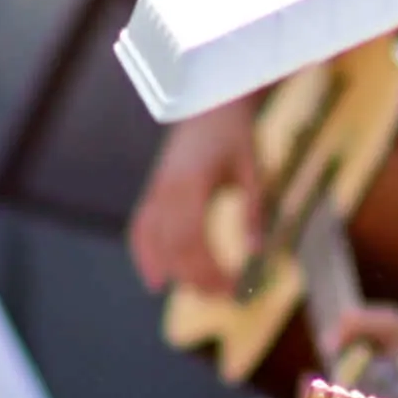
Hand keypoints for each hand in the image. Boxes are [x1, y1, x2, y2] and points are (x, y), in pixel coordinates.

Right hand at [128, 102, 260, 298]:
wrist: (209, 101)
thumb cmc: (236, 134)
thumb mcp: (253, 169)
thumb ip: (254, 209)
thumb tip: (257, 252)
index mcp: (193, 183)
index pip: (194, 238)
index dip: (208, 268)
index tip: (231, 287)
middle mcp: (167, 188)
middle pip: (173, 245)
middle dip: (196, 276)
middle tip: (222, 296)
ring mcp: (156, 189)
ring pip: (154, 241)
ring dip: (174, 271)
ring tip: (197, 293)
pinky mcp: (153, 190)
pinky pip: (140, 228)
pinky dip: (144, 256)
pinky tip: (155, 282)